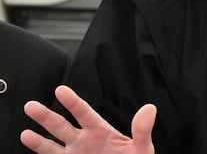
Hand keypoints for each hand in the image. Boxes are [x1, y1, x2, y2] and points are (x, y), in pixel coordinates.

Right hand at [20, 85, 156, 153]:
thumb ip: (142, 130)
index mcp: (100, 131)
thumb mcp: (141, 147)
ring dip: (38, 140)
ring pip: (52, 146)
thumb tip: (149, 109)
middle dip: (46, 116)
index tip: (61, 89)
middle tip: (31, 105)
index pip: (84, 112)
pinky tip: (31, 150)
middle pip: (61, 126)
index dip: (72, 101)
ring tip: (25, 133)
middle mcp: (83, 141)